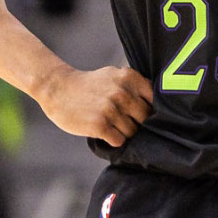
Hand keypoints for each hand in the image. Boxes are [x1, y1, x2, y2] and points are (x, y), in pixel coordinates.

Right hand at [34, 65, 153, 147]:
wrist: (57, 88)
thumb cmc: (90, 85)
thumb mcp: (115, 76)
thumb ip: (135, 86)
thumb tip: (159, 105)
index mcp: (130, 78)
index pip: (155, 101)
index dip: (150, 111)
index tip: (142, 115)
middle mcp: (123, 93)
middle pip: (145, 119)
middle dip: (138, 124)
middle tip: (126, 124)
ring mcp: (111, 109)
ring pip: (132, 132)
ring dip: (124, 134)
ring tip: (112, 127)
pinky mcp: (99, 125)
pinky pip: (119, 141)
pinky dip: (114, 140)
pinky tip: (105, 133)